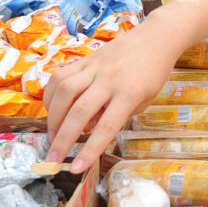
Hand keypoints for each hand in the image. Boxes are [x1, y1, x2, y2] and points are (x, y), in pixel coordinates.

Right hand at [44, 19, 187, 169]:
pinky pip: (60, 76)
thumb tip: (89, 128)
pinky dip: (51, 94)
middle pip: (79, 111)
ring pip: (64, 91)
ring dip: (53, 117)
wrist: (156, 38)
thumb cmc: (154, 73)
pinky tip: (52, 109)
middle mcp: (109, 80)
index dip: (90, 149)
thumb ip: (119, 115)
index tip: (75, 168)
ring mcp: (94, 67)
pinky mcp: (85, 58)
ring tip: (52, 135)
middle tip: (52, 158)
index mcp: (130, 93)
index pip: (106, 127)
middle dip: (63, 138)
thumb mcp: (145, 100)